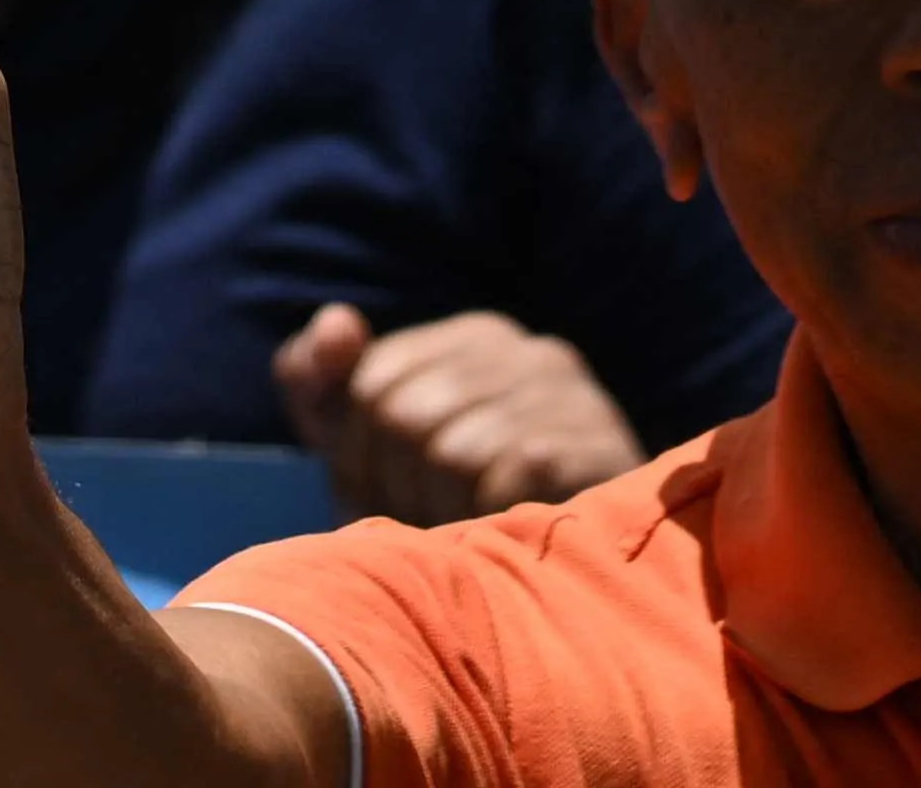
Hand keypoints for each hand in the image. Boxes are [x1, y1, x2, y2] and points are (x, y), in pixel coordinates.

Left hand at [266, 303, 641, 522]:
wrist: (573, 596)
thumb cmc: (453, 516)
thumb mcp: (368, 454)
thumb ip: (326, 385)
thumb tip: (337, 324)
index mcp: (476, 340)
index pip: (372, 379)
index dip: (358, 456)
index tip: (384, 498)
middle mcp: (530, 353)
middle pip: (404, 413)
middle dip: (396, 488)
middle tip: (422, 528)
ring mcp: (571, 398)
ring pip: (449, 452)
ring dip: (440, 514)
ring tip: (463, 536)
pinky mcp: (595, 448)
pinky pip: (502, 479)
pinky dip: (486, 520)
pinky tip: (503, 537)